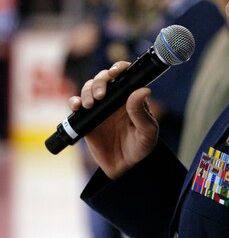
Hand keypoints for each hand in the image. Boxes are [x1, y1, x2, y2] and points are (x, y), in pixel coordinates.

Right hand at [69, 62, 158, 178]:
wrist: (125, 168)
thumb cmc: (141, 148)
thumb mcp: (146, 132)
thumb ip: (142, 112)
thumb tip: (143, 90)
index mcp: (130, 97)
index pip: (124, 75)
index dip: (118, 68)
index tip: (115, 73)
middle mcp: (114, 99)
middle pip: (103, 78)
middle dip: (99, 81)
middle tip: (100, 95)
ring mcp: (99, 108)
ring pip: (88, 89)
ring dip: (86, 91)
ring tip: (90, 104)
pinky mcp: (86, 119)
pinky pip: (76, 106)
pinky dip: (73, 102)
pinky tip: (76, 107)